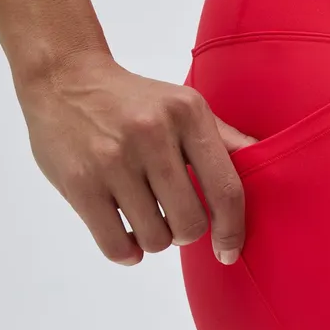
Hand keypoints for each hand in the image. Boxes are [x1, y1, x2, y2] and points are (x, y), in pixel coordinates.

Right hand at [14, 51, 256, 265]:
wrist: (63, 78)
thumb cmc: (134, 100)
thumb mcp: (184, 105)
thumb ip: (224, 139)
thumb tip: (266, 160)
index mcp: (187, 114)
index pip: (226, 189)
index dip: (232, 229)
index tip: (229, 251)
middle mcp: (152, 135)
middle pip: (190, 222)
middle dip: (186, 232)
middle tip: (174, 217)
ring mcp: (113, 160)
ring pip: (154, 237)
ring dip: (154, 239)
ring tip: (145, 216)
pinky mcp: (80, 183)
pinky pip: (116, 245)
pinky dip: (127, 251)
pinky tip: (126, 234)